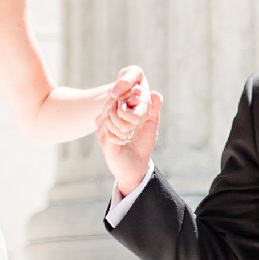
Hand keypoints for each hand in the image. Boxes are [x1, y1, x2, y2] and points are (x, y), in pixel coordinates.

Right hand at [97, 74, 162, 196]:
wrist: (136, 167)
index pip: (117, 95)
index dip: (128, 94)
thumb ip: (153, 108)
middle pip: (112, 102)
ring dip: (125, 121)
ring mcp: (102, 130)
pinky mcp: (104, 139)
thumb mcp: (150, 123)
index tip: (140, 93)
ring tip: (131, 131)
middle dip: (127, 105)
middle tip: (138, 114)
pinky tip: (126, 138)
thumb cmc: (142, 145)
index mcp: (116, 113)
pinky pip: (110, 127)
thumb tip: (156, 92)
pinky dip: (121, 132)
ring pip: (110, 114)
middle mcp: (106, 120)